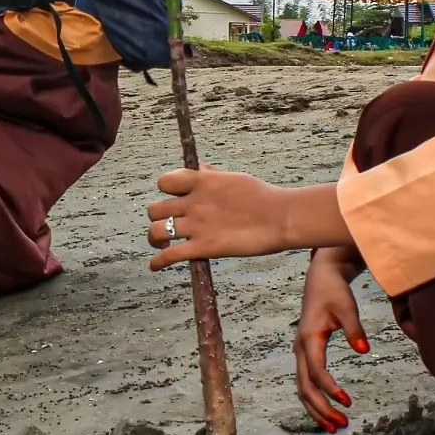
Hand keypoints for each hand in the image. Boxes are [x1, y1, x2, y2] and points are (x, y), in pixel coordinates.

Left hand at [146, 167, 297, 268]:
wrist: (280, 217)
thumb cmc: (263, 196)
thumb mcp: (234, 177)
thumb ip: (212, 175)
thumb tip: (199, 169)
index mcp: (201, 182)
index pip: (165, 181)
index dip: (165, 191)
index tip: (172, 199)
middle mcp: (193, 202)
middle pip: (155, 209)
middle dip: (157, 217)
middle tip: (166, 226)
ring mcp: (196, 225)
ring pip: (156, 231)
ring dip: (155, 239)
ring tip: (161, 245)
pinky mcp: (203, 247)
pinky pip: (169, 255)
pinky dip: (158, 262)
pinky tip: (155, 266)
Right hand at [295, 248, 368, 433]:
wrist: (321, 278)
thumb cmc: (335, 292)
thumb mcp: (347, 307)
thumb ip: (355, 330)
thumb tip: (365, 351)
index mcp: (309, 338)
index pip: (316, 370)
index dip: (329, 388)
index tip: (347, 401)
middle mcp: (300, 348)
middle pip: (305, 386)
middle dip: (321, 408)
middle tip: (342, 425)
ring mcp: (301, 353)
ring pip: (302, 388)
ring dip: (316, 409)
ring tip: (336, 426)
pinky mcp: (306, 354)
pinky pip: (306, 382)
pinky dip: (315, 400)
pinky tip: (328, 411)